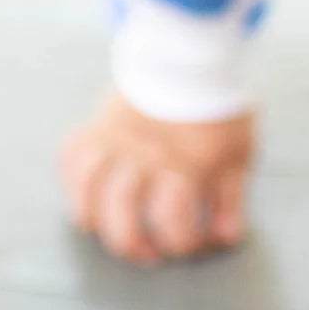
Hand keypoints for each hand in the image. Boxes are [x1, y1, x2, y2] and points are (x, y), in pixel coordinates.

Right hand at [58, 89, 255, 264]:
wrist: (189, 56)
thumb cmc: (217, 108)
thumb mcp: (238, 151)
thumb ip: (231, 197)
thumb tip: (225, 239)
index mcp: (185, 164)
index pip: (174, 222)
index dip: (183, 243)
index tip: (191, 244)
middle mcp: (145, 155)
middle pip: (123, 211)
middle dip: (133, 243)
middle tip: (148, 253)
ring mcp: (116, 139)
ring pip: (91, 187)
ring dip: (96, 218)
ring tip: (108, 231)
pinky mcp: (98, 125)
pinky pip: (71, 155)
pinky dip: (73, 182)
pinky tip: (85, 202)